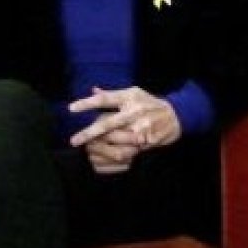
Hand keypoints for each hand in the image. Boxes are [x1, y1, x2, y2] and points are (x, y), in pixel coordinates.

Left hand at [67, 87, 182, 171]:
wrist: (175, 116)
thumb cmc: (149, 103)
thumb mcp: (133, 93)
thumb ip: (112, 94)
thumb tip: (93, 90)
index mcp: (130, 97)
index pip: (105, 99)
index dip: (88, 103)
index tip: (71, 109)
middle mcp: (135, 112)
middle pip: (107, 123)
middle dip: (89, 133)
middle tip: (74, 141)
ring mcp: (141, 128)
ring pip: (115, 140)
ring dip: (100, 146)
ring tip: (89, 150)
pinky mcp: (146, 142)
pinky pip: (126, 152)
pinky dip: (113, 155)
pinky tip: (103, 157)